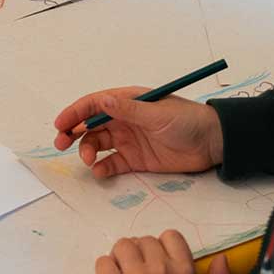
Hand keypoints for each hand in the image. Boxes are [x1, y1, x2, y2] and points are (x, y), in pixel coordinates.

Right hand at [53, 86, 223, 177]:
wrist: (213, 143)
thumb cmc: (187, 120)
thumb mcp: (158, 113)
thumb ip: (129, 109)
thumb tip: (102, 101)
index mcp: (128, 101)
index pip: (94, 104)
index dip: (75, 112)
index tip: (60, 124)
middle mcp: (124, 119)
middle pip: (90, 125)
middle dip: (73, 133)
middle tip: (60, 144)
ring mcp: (129, 140)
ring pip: (97, 144)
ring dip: (87, 151)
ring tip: (88, 161)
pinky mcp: (136, 160)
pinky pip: (112, 163)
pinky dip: (102, 168)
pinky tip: (100, 172)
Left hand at [97, 231, 235, 273]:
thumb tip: (221, 258)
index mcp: (184, 270)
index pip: (170, 236)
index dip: (162, 246)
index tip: (158, 261)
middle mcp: (160, 268)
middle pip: (144, 240)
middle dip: (140, 253)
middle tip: (139, 272)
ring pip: (122, 246)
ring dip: (121, 257)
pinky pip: (103, 262)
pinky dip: (106, 269)